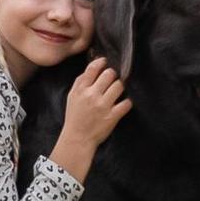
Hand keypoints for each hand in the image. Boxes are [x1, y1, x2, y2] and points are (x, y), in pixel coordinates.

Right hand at [51, 58, 131, 176]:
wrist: (77, 138)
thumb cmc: (75, 117)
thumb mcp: (72, 96)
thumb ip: (80, 81)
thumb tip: (93, 67)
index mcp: (81, 90)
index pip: (93, 68)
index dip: (102, 62)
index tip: (105, 62)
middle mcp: (92, 96)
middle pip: (109, 74)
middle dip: (113, 75)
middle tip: (112, 79)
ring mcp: (103, 106)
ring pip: (119, 86)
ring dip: (120, 87)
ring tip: (118, 90)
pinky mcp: (112, 116)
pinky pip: (126, 103)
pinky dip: (127, 102)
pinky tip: (123, 103)